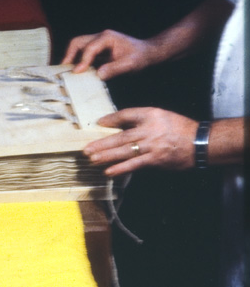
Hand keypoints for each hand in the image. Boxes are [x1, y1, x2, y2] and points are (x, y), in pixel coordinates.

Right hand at [62, 30, 155, 79]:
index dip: (82, 61)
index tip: (77, 72)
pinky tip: (76, 72)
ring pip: (78, 46)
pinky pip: (83, 53)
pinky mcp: (98, 50)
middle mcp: (101, 37)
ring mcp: (98, 42)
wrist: (147, 52)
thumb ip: (114, 69)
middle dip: (69, 55)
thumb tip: (98, 75)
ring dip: (71, 57)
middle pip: (78, 42)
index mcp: (107, 37)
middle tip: (63, 69)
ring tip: (66, 71)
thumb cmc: (140, 57)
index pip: (90, 48)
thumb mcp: (130, 65)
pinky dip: (77, 61)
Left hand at [83, 107, 197, 176]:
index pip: (126, 114)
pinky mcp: (155, 159)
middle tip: (86, 149)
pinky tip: (109, 172)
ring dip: (106, 156)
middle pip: (120, 136)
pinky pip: (134, 164)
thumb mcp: (161, 116)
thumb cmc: (180, 128)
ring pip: (124, 151)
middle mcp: (149, 129)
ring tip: (92, 159)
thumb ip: (141, 119)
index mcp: (151, 114)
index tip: (99, 123)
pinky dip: (120, 168)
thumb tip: (120, 126)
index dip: (111, 119)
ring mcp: (151, 145)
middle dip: (102, 144)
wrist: (200, 142)